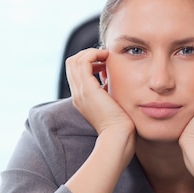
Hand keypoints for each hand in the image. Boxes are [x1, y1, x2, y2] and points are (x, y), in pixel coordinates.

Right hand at [65, 49, 135, 192]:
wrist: (118, 139)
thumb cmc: (122, 128)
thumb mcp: (114, 107)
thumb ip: (111, 95)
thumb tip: (116, 84)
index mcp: (82, 100)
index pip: (76, 73)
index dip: (89, 63)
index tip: (105, 64)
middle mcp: (78, 95)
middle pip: (72, 64)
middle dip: (88, 55)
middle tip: (105, 57)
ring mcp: (80, 92)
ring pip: (75, 60)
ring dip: (91, 53)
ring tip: (106, 56)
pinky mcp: (88, 89)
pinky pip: (83, 61)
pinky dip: (94, 54)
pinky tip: (107, 58)